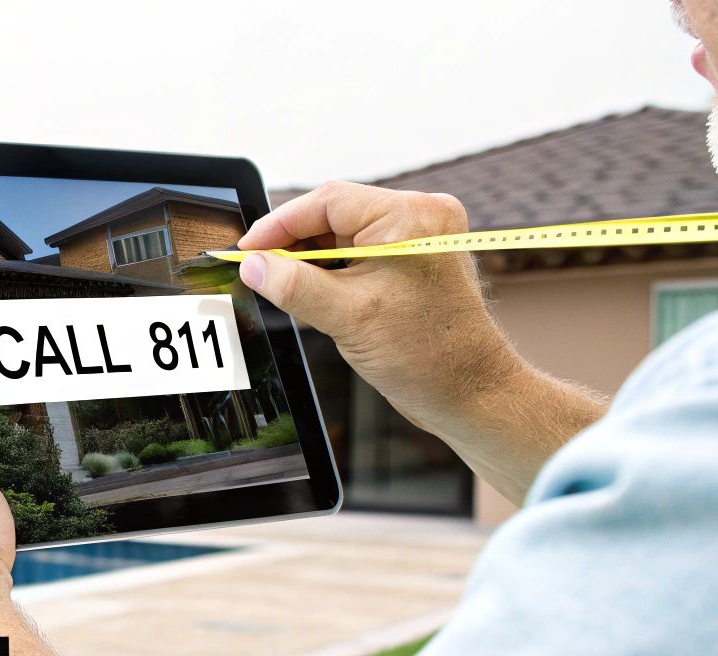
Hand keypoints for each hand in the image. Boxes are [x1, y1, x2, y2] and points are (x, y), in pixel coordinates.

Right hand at [237, 181, 521, 430]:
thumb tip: (253, 265)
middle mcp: (421, 217)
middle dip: (294, 243)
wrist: (470, 392)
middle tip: (258, 269)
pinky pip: (362, 252)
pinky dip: (333, 269)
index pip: (328, 202)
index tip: (247, 248)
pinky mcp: (416, 260)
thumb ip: (293, 286)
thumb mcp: (347, 318)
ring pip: (346, 235)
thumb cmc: (427, 356)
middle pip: (335, 215)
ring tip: (283, 285)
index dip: (280, 225)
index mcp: (410, 218)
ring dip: (312, 259)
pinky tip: (313, 291)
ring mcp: (420, 238)